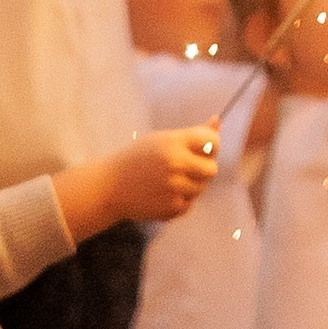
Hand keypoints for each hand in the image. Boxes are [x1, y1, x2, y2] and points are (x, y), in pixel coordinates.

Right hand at [54, 123, 219, 240]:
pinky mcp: (169, 207)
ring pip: (200, 189)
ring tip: (170, 181)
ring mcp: (173, 187)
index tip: (204, 149)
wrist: (110, 186)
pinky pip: (188, 204)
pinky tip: (163, 194)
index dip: (212, 145)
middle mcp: (176, 163)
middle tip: (188, 168)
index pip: (212, 141)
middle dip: (204, 169)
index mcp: (174, 142)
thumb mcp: (163, 139)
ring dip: (191, 186)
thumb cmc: (139, 158)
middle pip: (211, 169)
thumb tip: (217, 121)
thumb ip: (193, 134)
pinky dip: (180, 201)